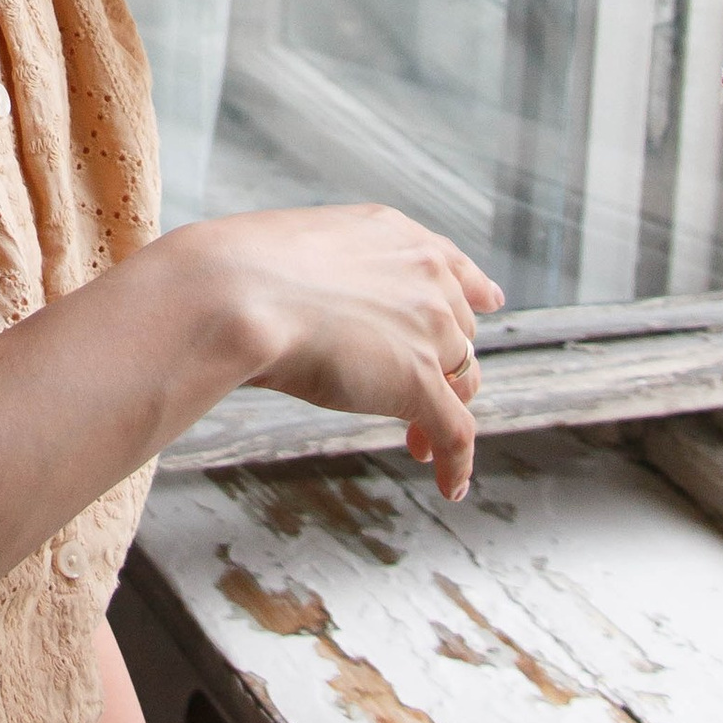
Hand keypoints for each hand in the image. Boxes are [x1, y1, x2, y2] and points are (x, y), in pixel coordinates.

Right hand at [171, 205, 503, 499]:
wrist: (236, 292)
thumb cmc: (240, 272)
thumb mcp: (299, 252)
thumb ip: (330, 274)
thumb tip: (309, 303)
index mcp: (395, 236)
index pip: (453, 268)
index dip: (472, 293)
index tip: (487, 303)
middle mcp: (425, 276)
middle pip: (457, 332)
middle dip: (444, 365)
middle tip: (420, 396)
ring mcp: (428, 328)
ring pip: (459, 381)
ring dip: (444, 412)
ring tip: (419, 444)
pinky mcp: (419, 380)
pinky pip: (456, 431)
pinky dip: (458, 462)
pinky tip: (450, 485)